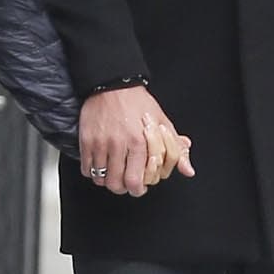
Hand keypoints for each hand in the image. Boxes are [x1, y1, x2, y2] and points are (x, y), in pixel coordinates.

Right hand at [80, 88, 195, 196]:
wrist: (113, 84)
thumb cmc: (138, 103)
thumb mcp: (163, 124)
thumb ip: (176, 150)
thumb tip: (188, 170)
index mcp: (140, 142)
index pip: (135, 181)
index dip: (138, 189)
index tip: (138, 185)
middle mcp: (119, 144)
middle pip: (117, 184)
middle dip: (122, 188)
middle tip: (126, 182)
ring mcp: (100, 143)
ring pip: (101, 179)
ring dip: (107, 181)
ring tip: (113, 173)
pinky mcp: (86, 140)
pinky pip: (86, 169)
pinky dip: (92, 172)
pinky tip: (101, 165)